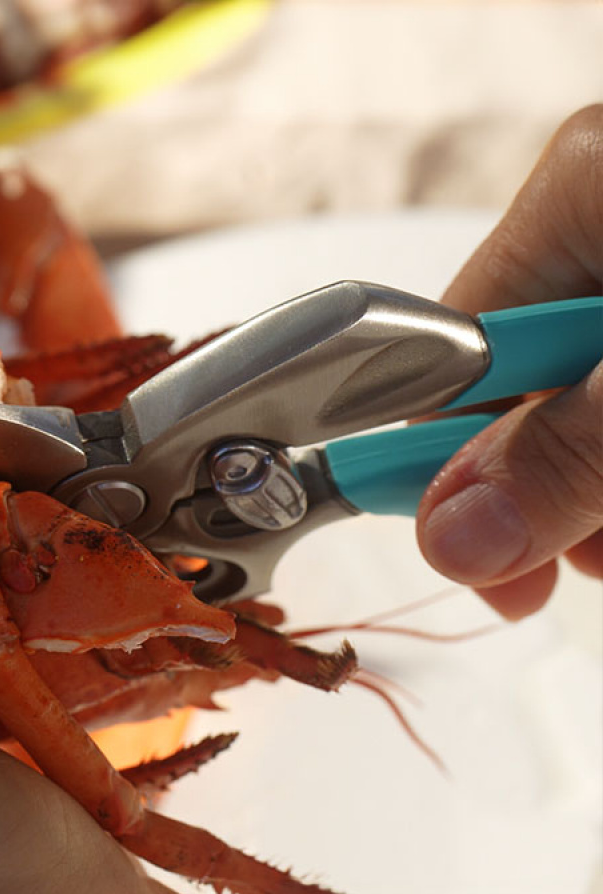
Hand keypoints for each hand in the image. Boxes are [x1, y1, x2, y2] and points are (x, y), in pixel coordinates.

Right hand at [417, 104, 602, 618]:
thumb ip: (570, 454)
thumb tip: (456, 536)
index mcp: (573, 200)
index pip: (435, 357)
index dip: (434, 463)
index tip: (461, 548)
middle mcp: (594, 229)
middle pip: (505, 396)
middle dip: (536, 493)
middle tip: (565, 565)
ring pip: (568, 415)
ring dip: (590, 496)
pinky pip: (601, 409)